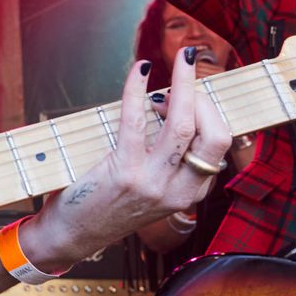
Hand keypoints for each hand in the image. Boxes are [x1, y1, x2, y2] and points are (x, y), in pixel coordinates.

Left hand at [25, 49, 231, 267]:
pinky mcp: (123, 173)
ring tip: (179, 61)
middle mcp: (178, 191)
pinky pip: (136, 121)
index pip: (220, 146)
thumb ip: (171, 160)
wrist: (74, 234)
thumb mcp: (153, 189)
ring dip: (183, 85)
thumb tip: (174, 107)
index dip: (211, 111)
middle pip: (213, 135)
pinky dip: (138, 90)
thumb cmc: (109, 203)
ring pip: (182, 125)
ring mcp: (152, 184)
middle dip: (205, 96)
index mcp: (190, 193)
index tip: (193, 92)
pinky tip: (140, 71)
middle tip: (189, 71)